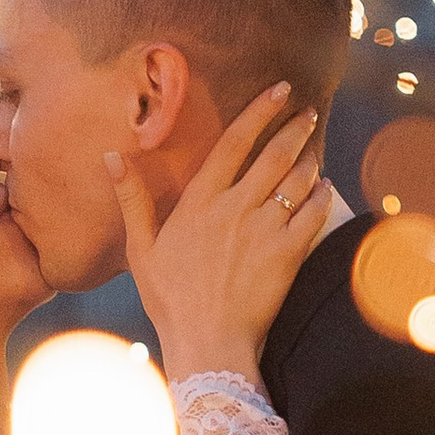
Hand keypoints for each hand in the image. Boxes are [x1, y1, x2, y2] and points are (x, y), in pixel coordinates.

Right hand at [115, 84, 335, 384]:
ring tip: (314, 148)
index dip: (259, 112)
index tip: (279, 91)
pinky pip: (313, 215)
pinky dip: (321, 197)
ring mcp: (264, 231)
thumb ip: (132, 199)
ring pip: (296, 181)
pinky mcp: (287, 255)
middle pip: (273, 156)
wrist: (207, 343)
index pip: (234, 143)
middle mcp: (235, 209)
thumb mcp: (141, 249)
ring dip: (309, 160)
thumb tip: (111, 157)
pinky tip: (324, 188)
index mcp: (200, 202)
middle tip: (307, 113)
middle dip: (295, 129)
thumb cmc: (170, 299)